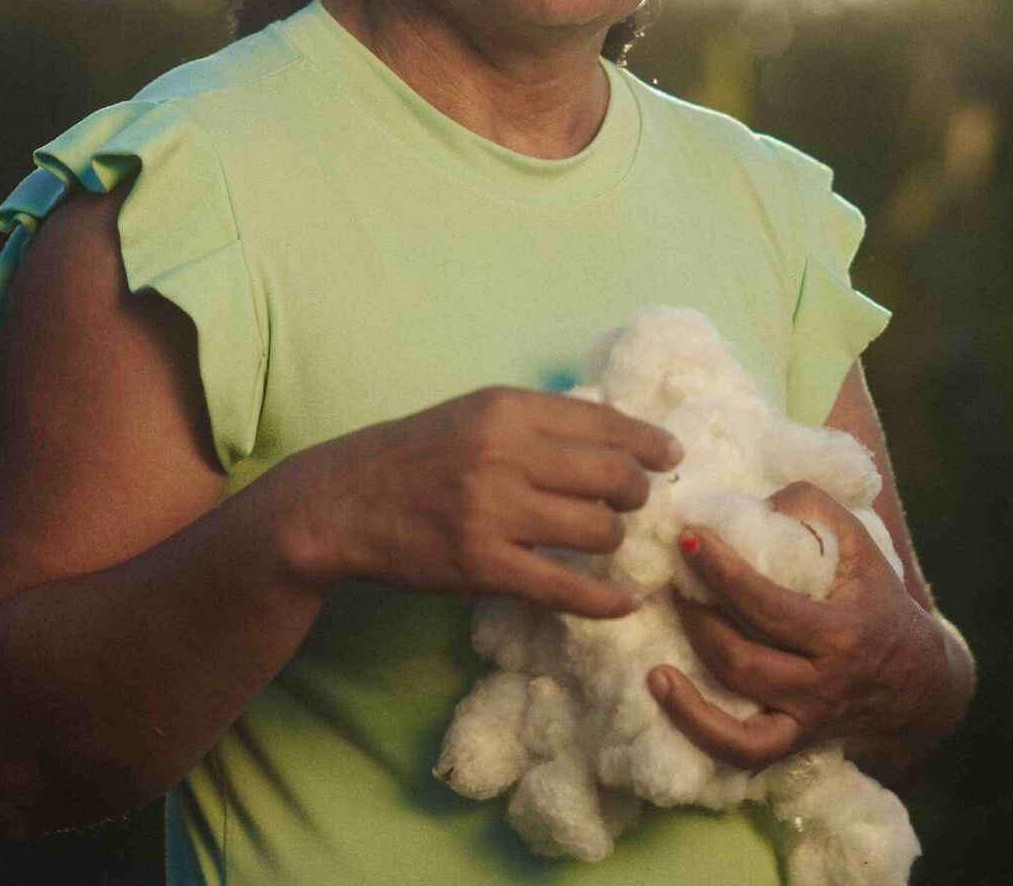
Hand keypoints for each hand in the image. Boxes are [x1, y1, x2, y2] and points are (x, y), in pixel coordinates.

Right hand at [290, 386, 681, 618]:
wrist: (342, 502)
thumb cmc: (416, 455)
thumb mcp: (476, 414)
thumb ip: (541, 422)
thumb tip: (622, 434)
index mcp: (507, 409)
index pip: (605, 422)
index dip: (649, 442)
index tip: (671, 455)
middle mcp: (504, 454)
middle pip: (613, 476)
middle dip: (637, 492)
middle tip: (632, 501)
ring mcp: (493, 513)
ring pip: (598, 530)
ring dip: (614, 539)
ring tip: (603, 539)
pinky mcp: (482, 566)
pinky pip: (566, 588)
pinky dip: (605, 600)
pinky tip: (625, 603)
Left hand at [647, 481, 946, 770]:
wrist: (920, 684)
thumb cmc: (879, 601)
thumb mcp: (860, 547)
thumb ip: (812, 510)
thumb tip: (752, 502)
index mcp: (842, 631)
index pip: (768, 605)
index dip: (722, 572)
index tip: (688, 538)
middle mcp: (823, 682)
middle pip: (743, 657)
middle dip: (698, 615)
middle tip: (673, 577)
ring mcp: (805, 719)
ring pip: (737, 709)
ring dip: (688, 669)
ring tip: (665, 628)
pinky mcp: (791, 745)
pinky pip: (740, 751)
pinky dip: (696, 728)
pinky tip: (663, 689)